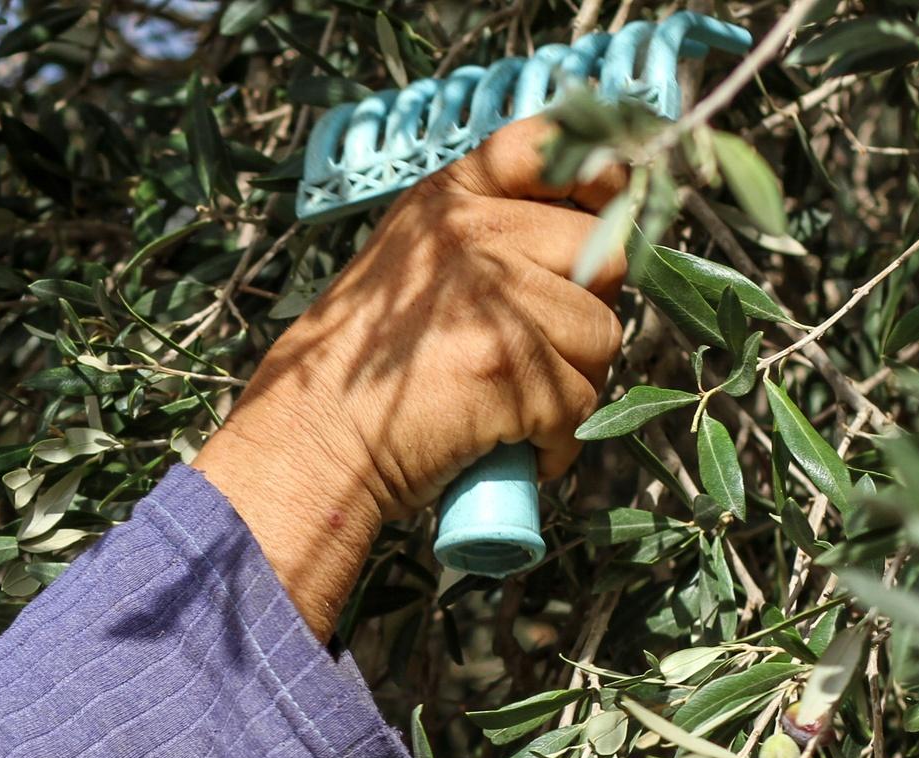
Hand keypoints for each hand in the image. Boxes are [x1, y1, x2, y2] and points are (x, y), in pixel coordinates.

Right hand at [192, 115, 629, 637]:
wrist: (307, 448)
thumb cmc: (350, 379)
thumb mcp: (400, 273)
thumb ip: (474, 242)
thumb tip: (588, 245)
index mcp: (445, 204)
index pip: (550, 148)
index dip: (602, 176)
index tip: (611, 207)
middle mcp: (473, 234)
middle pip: (601, 256)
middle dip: (583, 314)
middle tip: (535, 357)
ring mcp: (495, 296)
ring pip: (600, 336)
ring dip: (571, 386)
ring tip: (512, 412)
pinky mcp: (513, 363)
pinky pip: (579, 403)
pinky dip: (556, 442)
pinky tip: (512, 449)